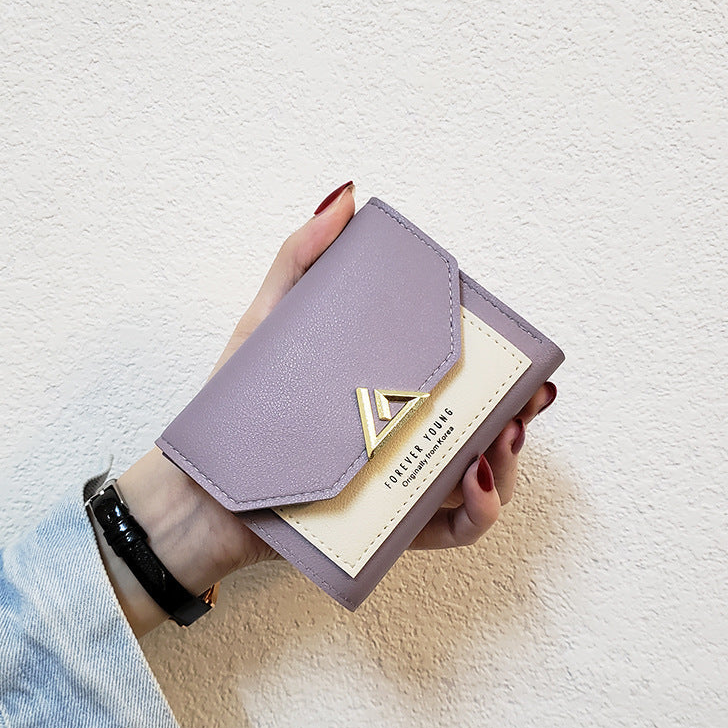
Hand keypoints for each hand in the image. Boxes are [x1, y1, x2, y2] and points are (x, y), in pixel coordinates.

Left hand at [101, 181, 555, 634]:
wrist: (203, 489)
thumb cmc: (236, 406)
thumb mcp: (267, 324)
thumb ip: (301, 260)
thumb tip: (345, 196)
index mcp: (390, 388)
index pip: (463, 378)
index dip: (506, 372)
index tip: (524, 363)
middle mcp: (405, 435)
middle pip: (485, 431)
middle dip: (518, 418)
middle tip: (522, 405)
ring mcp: (399, 482)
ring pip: (481, 484)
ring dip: (505, 468)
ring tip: (493, 442)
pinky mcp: (387, 527)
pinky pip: (447, 530)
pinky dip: (474, 514)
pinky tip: (469, 482)